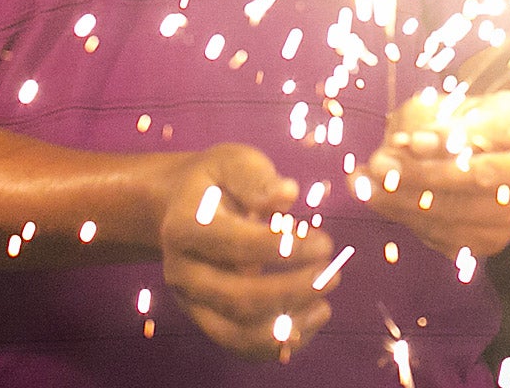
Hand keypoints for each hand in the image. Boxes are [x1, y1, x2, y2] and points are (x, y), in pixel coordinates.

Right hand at [160, 143, 338, 361]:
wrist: (177, 208)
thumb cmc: (214, 182)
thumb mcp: (232, 163)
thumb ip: (257, 179)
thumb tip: (287, 194)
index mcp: (184, 226)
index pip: (238, 246)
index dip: (287, 249)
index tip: (325, 242)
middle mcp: (181, 271)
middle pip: (239, 299)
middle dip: (294, 291)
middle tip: (332, 274)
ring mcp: (192, 302)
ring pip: (239, 334)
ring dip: (290, 325)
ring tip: (324, 304)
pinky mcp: (206, 322)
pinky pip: (243, 346)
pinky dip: (280, 343)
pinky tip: (310, 318)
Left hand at [358, 90, 509, 265]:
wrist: (490, 155)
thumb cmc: (466, 120)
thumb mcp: (450, 105)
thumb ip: (427, 119)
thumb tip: (398, 146)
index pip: (495, 131)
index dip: (451, 138)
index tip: (410, 140)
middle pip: (481, 176)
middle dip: (423, 172)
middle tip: (379, 164)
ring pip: (465, 212)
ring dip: (409, 200)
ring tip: (367, 185)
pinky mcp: (496, 239)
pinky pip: (453, 237)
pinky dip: (413, 220)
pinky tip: (382, 202)